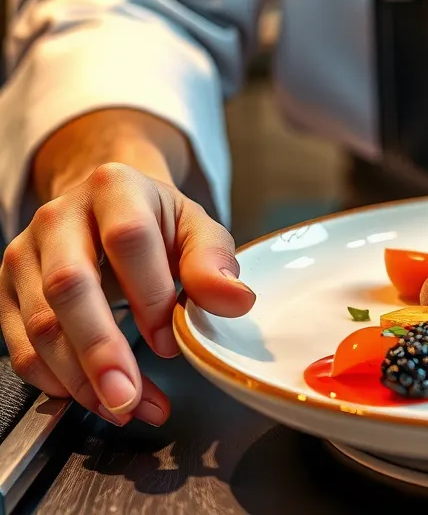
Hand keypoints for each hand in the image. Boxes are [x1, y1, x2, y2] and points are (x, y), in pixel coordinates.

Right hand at [0, 163, 254, 425]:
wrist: (106, 209)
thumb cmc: (157, 222)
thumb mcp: (196, 228)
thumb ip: (214, 262)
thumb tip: (235, 301)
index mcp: (114, 188)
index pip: (128, 240)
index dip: (150, 295)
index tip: (171, 341)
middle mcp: (59, 216)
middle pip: (69, 286)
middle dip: (100, 350)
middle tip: (128, 398)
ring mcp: (26, 253)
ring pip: (40, 324)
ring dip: (80, 379)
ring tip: (124, 408)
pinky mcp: (7, 290)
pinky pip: (19, 347)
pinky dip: (55, 382)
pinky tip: (91, 397)